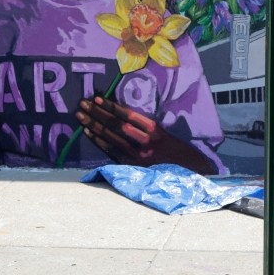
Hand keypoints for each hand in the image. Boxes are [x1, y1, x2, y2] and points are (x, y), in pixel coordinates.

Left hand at [75, 96, 216, 174]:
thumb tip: (126, 115)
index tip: (98, 98)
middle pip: (117, 126)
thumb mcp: (170, 136)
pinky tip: (89, 133)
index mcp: (157, 132)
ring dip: (94, 126)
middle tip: (83, 103)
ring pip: (112, 138)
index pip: (129, 116)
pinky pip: (112, 152)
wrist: (192, 176)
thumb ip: (150, 128)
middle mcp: (146, 144)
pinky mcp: (133, 167)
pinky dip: (100, 142)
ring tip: (81, 116)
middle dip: (98, 113)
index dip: (112, 107)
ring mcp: (138, 157)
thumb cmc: (182, 153)